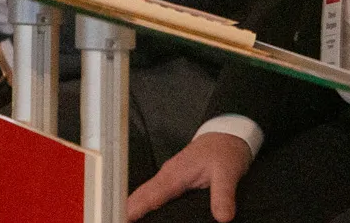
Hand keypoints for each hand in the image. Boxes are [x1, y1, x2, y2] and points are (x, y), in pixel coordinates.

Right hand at [126, 132, 253, 220]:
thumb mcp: (227, 173)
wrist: (228, 135)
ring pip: (145, 198)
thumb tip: (222, 218)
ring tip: (128, 222)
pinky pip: (154, 198)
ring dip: (135, 211)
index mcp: (174, 175)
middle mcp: (167, 178)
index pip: (147, 197)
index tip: (120, 221)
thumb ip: (223, 195)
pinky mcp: (174, 184)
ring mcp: (169, 180)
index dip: (132, 211)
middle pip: (139, 198)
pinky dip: (146, 208)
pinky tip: (147, 218)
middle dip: (127, 214)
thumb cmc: (225, 150)